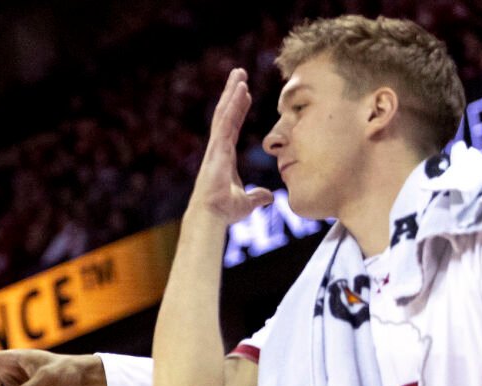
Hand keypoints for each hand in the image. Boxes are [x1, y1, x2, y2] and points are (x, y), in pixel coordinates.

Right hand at [189, 69, 272, 222]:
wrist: (211, 217)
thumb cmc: (224, 212)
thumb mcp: (247, 202)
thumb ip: (258, 196)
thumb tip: (270, 197)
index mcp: (224, 157)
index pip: (233, 127)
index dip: (239, 109)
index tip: (245, 93)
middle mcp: (218, 148)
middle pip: (225, 114)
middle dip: (232, 93)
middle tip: (239, 74)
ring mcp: (216, 147)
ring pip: (224, 113)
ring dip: (231, 92)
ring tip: (239, 73)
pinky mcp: (217, 148)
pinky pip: (226, 122)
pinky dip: (233, 104)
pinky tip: (240, 89)